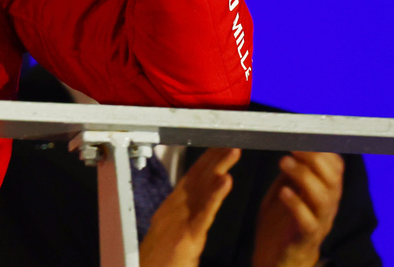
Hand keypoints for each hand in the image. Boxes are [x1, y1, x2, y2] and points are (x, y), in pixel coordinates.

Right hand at [140, 147, 240, 266]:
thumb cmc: (160, 263)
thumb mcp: (172, 237)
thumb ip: (182, 222)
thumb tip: (192, 212)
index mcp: (172, 209)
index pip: (192, 179)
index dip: (207, 160)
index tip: (220, 144)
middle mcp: (174, 209)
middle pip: (197, 177)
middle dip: (214, 157)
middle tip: (231, 139)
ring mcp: (180, 220)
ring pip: (202, 189)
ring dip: (219, 168)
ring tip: (233, 151)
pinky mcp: (187, 235)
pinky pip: (204, 212)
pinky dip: (215, 196)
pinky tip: (226, 181)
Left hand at [252, 152, 344, 266]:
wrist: (276, 259)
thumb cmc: (281, 223)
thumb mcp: (285, 190)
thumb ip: (291, 172)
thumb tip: (291, 143)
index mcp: (323, 192)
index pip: (335, 167)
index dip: (322, 150)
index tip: (301, 135)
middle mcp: (326, 207)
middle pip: (332, 180)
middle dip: (314, 159)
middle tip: (292, 147)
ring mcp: (319, 223)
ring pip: (323, 199)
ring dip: (304, 177)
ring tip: (283, 162)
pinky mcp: (305, 239)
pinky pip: (308, 223)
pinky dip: (297, 205)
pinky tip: (284, 192)